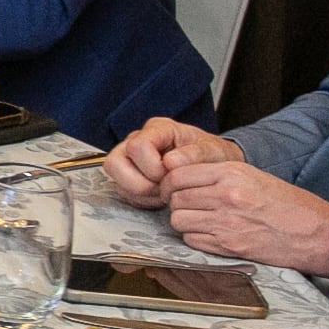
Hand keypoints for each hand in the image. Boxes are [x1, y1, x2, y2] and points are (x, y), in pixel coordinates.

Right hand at [102, 117, 241, 206]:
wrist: (214, 166)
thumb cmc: (211, 155)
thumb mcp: (212, 151)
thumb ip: (195, 154)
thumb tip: (171, 161)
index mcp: (158, 129)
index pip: (137, 146)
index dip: (151, 166)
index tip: (170, 174)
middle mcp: (137, 140)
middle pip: (115, 163)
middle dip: (141, 183)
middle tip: (164, 187)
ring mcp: (130, 159)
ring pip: (115, 180)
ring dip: (140, 193)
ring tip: (163, 193)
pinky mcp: (129, 176)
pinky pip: (123, 192)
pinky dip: (142, 200)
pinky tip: (159, 196)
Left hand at [162, 159, 328, 275]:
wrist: (315, 233)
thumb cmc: (288, 205)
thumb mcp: (253, 176)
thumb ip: (218, 175)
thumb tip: (184, 179)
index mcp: (231, 173)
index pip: (177, 174)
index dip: (170, 183)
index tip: (173, 188)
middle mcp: (225, 195)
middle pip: (175, 199)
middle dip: (175, 203)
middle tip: (185, 205)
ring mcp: (225, 222)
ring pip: (178, 221)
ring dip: (184, 221)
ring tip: (199, 219)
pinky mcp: (228, 246)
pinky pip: (192, 241)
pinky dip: (195, 238)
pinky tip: (210, 233)